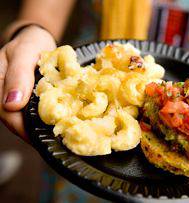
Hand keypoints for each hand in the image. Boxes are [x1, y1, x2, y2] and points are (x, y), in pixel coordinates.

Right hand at [0, 25, 55, 141]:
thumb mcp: (24, 53)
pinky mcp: (24, 100)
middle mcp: (1, 95)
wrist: (36, 39)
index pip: (6, 113)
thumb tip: (12, 104)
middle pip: (14, 121)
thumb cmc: (30, 43)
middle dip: (34, 131)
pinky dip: (44, 118)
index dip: (23, 128)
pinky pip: (32, 113)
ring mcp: (13, 99)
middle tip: (56, 140)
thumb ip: (18, 76)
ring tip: (59, 133)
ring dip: (39, 127)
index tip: (41, 137)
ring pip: (23, 119)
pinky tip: (56, 122)